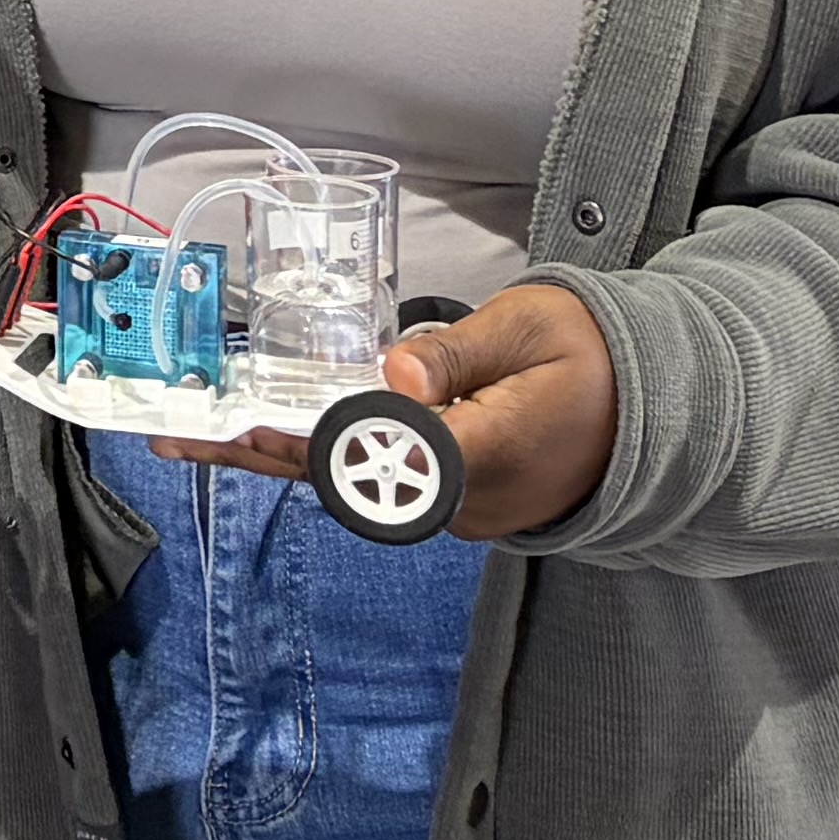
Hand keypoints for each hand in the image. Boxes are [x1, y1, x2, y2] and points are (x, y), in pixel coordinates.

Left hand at [230, 283, 621, 538]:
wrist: (656, 410)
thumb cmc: (593, 354)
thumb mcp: (530, 328)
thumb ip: (458, 353)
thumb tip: (395, 373)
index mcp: (495, 450)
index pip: (392, 458)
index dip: (319, 446)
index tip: (255, 427)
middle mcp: (473, 498)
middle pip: (353, 484)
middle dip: (265, 458)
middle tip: (181, 440)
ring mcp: (466, 511)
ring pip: (359, 487)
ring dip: (280, 461)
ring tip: (198, 440)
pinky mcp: (461, 505)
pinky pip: (381, 485)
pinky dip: (320, 460)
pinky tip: (264, 440)